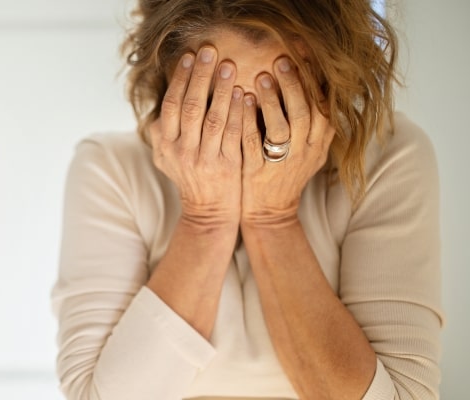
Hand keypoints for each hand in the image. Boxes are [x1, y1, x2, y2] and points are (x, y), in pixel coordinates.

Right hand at [150, 46, 243, 227]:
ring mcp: (204, 160)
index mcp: (165, 145)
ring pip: (213, 118)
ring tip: (229, 66)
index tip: (189, 56)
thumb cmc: (190, 179)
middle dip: (199, 77)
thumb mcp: (167, 158)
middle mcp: (181, 152)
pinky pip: (233, 134)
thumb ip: (162, 133)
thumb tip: (162, 104)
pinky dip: (239, 113)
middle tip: (209, 51)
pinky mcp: (227, 166)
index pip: (171, 105)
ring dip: (221, 90)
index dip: (179, 79)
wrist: (209, 214)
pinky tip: (245, 93)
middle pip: (190, 107)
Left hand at [241, 57, 335, 226]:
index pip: (325, 103)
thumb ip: (312, 119)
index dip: (315, 76)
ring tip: (260, 76)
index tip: (303, 50)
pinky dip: (249, 121)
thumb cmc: (285, 172)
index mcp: (320, 141)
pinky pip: (254, 144)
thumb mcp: (308, 147)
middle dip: (294, 84)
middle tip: (281, 60)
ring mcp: (284, 163)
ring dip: (272, 100)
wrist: (270, 213)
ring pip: (282, 128)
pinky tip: (242, 102)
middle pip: (306, 112)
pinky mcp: (259, 172)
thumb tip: (311, 77)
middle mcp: (307, 151)